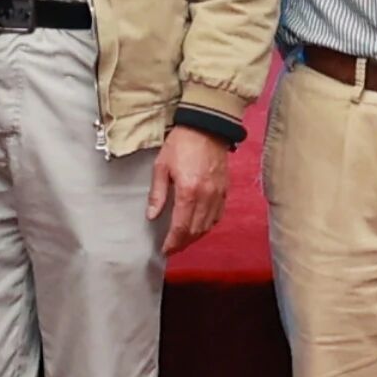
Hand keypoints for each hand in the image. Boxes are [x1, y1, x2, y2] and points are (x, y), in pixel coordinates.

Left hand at [144, 124, 236, 255]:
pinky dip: (208, 226)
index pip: (181, 227)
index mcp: (188, 191)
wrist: (207, 127)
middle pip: (195, 231)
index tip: (164, 249)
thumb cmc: (181, 143)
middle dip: (182, 243)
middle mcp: (206, 197)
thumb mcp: (161, 166)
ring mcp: (218, 195)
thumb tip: (152, 215)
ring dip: (195, 237)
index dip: (172, 242)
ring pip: (208, 226)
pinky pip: (218, 216)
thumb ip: (157, 193)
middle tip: (172, 248)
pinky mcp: (225, 191)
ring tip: (183, 241)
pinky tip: (199, 227)